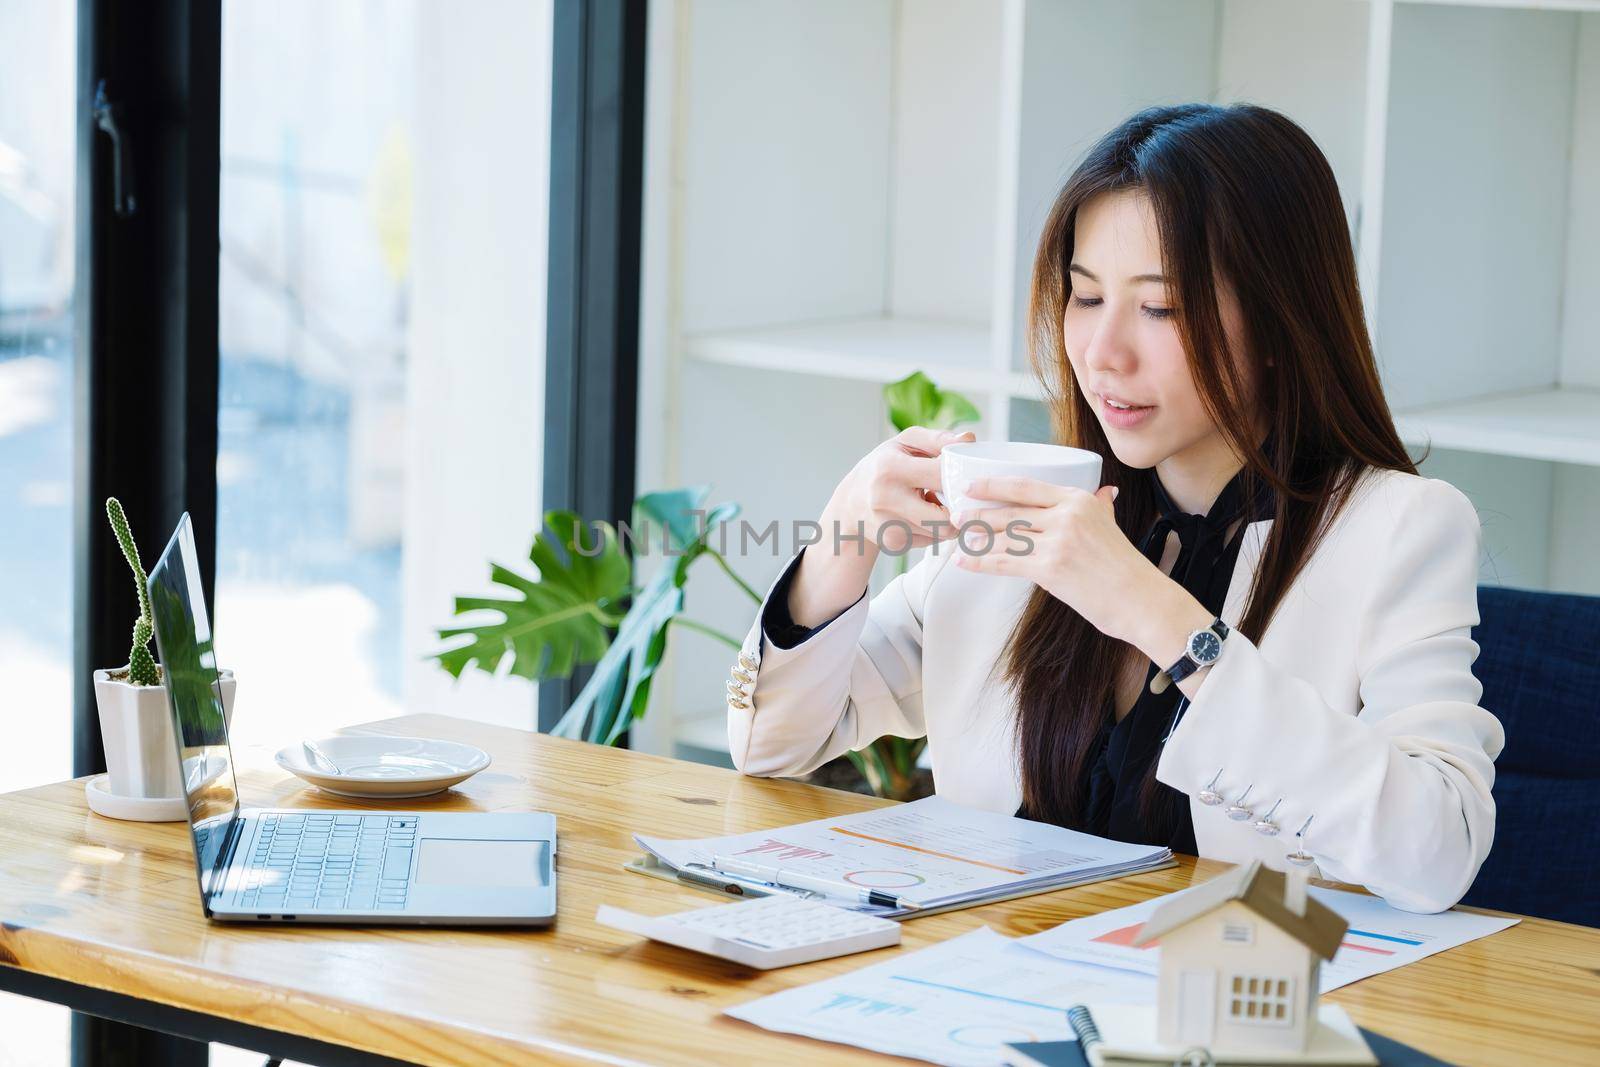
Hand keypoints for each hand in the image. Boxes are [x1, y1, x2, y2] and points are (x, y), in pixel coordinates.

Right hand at [823, 426, 971, 554]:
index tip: (962, 475)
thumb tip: (969, 439)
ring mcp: (888, 524)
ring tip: (935, 504)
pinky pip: (931, 541)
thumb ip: (938, 439)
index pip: (941, 474)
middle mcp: (886, 498)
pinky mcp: (893, 542)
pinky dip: (934, 530)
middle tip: (956, 497)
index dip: (960, 476)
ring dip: (947, 520)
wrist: (851, 504)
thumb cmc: (883, 467)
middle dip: (958, 508)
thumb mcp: (905, 443)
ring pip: (942, 532)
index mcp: (891, 467)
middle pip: (946, 517)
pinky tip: (922, 517)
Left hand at [951, 476, 1209, 660]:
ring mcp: (1057, 541)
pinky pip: (1005, 562)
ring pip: (1003, 536)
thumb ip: (1101, 507)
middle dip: (977, 514)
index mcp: (1078, 500)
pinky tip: (964, 562)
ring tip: (956, 539)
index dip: (994, 485)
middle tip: (955, 515)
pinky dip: (980, 562)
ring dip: (974, 538)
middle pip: (1009, 510)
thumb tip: (1105, 492)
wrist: (1141, 600)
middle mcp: (1066, 515)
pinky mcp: (1050, 569)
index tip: (972, 486)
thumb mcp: (1113, 526)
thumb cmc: (1127, 568)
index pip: (1026, 486)